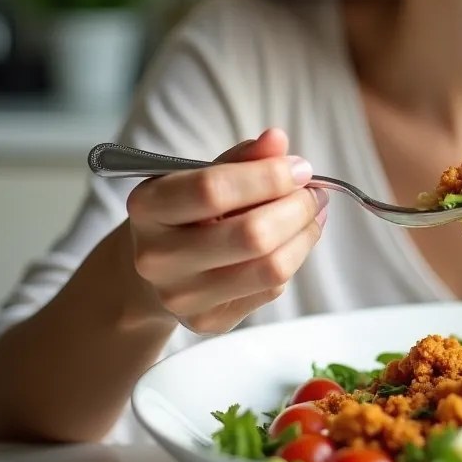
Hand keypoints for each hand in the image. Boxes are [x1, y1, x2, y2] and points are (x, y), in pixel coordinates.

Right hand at [125, 128, 327, 335]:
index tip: (300, 167)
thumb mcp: (202, 174)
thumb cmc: (188, 211)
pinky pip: (271, 289)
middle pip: (252, 235)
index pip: (213, 190)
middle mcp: (156, 257)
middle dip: (298, 207)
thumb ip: (241, 158)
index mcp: (148, 206)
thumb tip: (277, 140)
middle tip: (313, 193)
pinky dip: (294, 258)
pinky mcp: (208, 321)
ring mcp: (181, 297)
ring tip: (313, 213)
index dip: (269, 176)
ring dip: (305, 235)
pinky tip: (295, 240)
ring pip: (270, 268)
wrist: (155, 268)